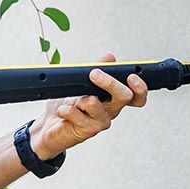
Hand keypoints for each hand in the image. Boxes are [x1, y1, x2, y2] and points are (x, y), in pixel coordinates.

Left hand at [28, 53, 148, 159]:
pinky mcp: (88, 130)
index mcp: (113, 99)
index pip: (136, 96)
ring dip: (79, 98)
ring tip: (71, 100)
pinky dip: (65, 108)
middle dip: (109, 82)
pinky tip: (62, 111)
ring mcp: (100, 122)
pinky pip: (77, 114)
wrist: (49, 127)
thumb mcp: (80, 82)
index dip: (140, 87)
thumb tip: (110, 58)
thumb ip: (97, 69)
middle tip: (94, 74)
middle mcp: (110, 111)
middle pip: (125, 96)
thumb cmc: (67, 105)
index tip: (131, 76)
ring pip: (96, 104)